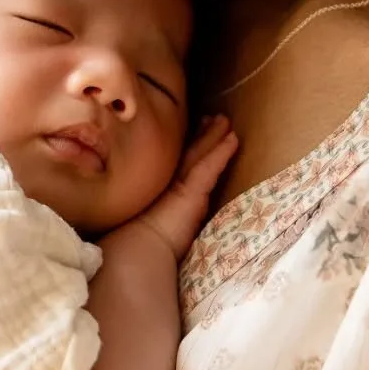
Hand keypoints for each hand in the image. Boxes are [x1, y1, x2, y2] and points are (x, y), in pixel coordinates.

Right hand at [130, 113, 237, 259]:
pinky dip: (221, 152)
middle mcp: (164, 181)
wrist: (135, 251)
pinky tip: (233, 139)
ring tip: (224, 120)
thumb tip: (145, 220)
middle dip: (199, 135)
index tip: (193, 131)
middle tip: (210, 117)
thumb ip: (147, 218)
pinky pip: (209, 166)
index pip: (175, 164)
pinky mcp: (190, 190)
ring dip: (212, 136)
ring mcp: (177, 183)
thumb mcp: (143, 227)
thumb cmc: (135, 246)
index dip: (185, 147)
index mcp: (155, 191)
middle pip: (187, 153)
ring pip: (199, 153)